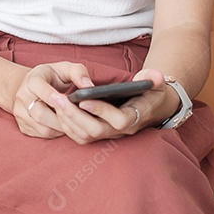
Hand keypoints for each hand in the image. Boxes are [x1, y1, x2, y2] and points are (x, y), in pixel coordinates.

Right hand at [12, 62, 92, 138]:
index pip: (39, 89)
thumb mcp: (64, 68)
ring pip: (41, 126)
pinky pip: (40, 134)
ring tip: (72, 123)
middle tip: (76, 118)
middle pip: (39, 113)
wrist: (29, 86)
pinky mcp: (23, 125)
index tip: (66, 101)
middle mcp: (22, 95)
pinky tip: (63, 126)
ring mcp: (19, 112)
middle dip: (60, 118)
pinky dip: (54, 133)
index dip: (52, 97)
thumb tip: (89, 86)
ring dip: (59, 128)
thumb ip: (78, 73)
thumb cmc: (52, 77)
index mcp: (32, 79)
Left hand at [64, 69, 182, 143]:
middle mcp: (122, 131)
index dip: (101, 111)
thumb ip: (154, 78)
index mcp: (136, 117)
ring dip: (69, 121)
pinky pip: (81, 137)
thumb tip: (156, 76)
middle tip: (60, 99)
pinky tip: (60, 111)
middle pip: (96, 130)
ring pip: (86, 136)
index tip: (83, 99)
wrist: (151, 107)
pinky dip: (68, 126)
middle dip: (76, 116)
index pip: (119, 120)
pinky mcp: (100, 135)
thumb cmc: (151, 93)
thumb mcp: (156, 83)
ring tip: (57, 103)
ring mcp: (110, 135)